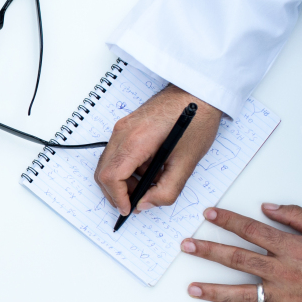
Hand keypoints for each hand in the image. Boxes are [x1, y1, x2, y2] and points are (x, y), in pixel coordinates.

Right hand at [93, 84, 221, 217]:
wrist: (198, 92)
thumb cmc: (196, 120)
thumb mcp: (187, 163)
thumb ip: (167, 190)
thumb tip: (146, 204)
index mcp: (137, 141)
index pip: (111, 177)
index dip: (117, 198)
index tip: (128, 209)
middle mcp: (123, 132)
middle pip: (103, 172)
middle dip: (116, 192)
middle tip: (135, 203)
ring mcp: (122, 128)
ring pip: (107, 164)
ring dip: (121, 181)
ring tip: (147, 185)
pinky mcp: (126, 126)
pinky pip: (116, 154)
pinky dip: (126, 168)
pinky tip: (146, 170)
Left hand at [182, 204, 301, 301]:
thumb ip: (297, 217)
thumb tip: (268, 208)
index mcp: (292, 247)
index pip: (252, 230)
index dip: (228, 221)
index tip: (209, 215)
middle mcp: (282, 271)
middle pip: (237, 259)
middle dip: (209, 251)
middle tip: (187, 246)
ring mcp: (284, 296)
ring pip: (241, 292)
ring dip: (213, 289)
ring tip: (191, 287)